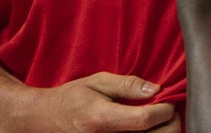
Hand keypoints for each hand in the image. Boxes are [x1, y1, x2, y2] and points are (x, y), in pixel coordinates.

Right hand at [0, 72, 174, 132]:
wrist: (40, 121)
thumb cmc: (70, 99)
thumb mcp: (97, 82)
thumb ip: (127, 85)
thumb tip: (155, 89)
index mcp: (101, 120)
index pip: (145, 120)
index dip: (165, 110)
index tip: (168, 101)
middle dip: (169, 123)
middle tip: (168, 111)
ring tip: (157, 121)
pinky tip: (146, 130)